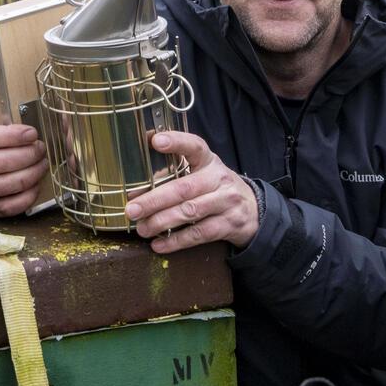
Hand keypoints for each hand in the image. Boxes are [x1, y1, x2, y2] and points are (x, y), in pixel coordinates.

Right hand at [0, 110, 47, 216]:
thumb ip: (5, 119)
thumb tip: (31, 129)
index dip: (11, 137)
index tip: (32, 133)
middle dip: (25, 156)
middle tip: (41, 148)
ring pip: (0, 186)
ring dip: (28, 176)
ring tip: (42, 163)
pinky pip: (4, 207)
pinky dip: (24, 198)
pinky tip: (37, 184)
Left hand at [124, 131, 258, 252]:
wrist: (253, 211)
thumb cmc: (216, 189)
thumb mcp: (203, 174)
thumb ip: (175, 175)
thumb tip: (136, 188)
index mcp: (209, 161)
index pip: (194, 147)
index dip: (176, 143)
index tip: (156, 141)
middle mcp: (219, 179)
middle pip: (184, 188)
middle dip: (154, 199)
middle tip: (132, 209)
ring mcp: (226, 202)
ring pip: (190, 212)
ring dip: (162, 222)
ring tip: (142, 229)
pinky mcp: (228, 225)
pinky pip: (199, 234)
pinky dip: (176, 241)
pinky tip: (159, 245)